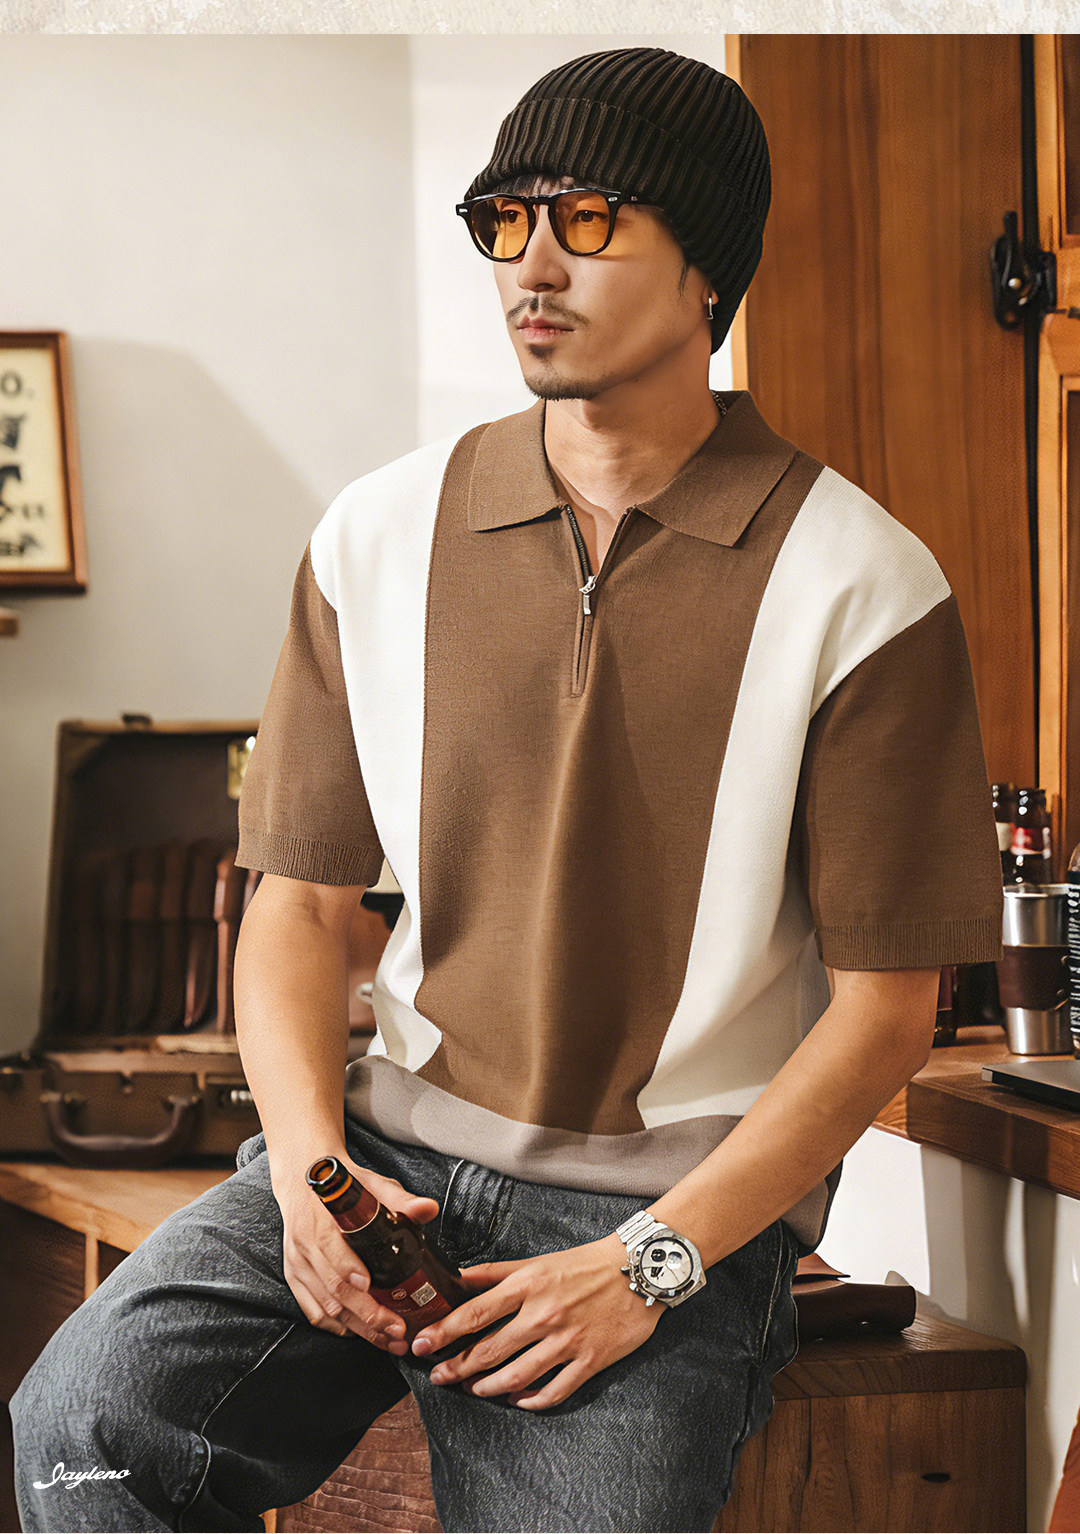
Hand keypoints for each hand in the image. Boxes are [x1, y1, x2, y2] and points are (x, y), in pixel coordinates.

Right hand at [274, 1153, 439, 1354]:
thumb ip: (400, 1199)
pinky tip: (362, 1333)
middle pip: (334, 1289)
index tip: (371, 1285)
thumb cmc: (342, 1184)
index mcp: (321, 1221)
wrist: (303, 1180)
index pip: (332, 1250)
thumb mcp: (371, 1184)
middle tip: (397, 1329)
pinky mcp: (295, 1278)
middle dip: (367, 1314)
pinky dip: (337, 1327)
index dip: (350, 1270)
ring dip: (358, 1328)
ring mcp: (297, 1265)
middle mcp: (305, 1247)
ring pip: (325, 1307)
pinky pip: (314, 1312)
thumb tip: (429, 1209)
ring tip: (389, 1341)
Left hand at [410, 1234, 661, 1408]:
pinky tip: (518, 1401)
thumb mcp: (537, 1260)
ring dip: (488, 1387)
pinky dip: (532, 1401)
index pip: (474, 1313)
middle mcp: (544, 1314)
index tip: (420, 1344)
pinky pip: (555, 1391)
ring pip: (517, 1376)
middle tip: (439, 1376)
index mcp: (529, 1285)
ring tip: (473, 1388)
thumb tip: (457, 1278)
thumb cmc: (585, 1263)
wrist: (638, 1270)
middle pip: (490, 1350)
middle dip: (458, 1367)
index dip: (443, 1332)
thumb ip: (496, 1273)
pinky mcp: (590, 1361)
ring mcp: (568, 1341)